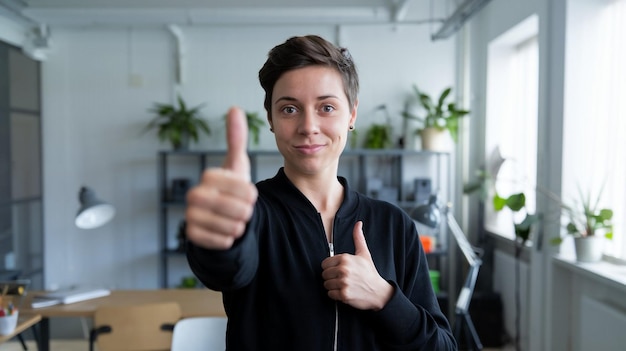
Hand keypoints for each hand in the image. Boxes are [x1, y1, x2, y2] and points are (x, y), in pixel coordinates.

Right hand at [185, 107, 257, 249]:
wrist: (218, 217)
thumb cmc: (230, 189)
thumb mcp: (236, 164)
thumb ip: (236, 138)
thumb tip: (234, 108)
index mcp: (209, 176)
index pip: (244, 188)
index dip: (251, 194)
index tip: (248, 194)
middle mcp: (194, 195)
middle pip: (238, 209)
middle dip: (246, 212)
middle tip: (241, 210)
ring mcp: (190, 216)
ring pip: (232, 227)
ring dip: (239, 226)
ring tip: (233, 220)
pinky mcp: (192, 236)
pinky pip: (223, 241)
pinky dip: (229, 239)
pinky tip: (225, 231)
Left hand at [321, 221, 393, 310]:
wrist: (379, 292)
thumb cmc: (370, 273)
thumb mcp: (364, 254)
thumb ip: (358, 238)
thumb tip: (358, 223)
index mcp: (345, 258)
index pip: (325, 263)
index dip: (331, 268)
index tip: (339, 270)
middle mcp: (343, 269)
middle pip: (324, 274)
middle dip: (332, 277)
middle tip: (343, 279)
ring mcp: (343, 282)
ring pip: (326, 284)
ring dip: (333, 286)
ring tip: (344, 285)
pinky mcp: (343, 294)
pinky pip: (330, 294)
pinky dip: (336, 295)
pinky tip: (345, 292)